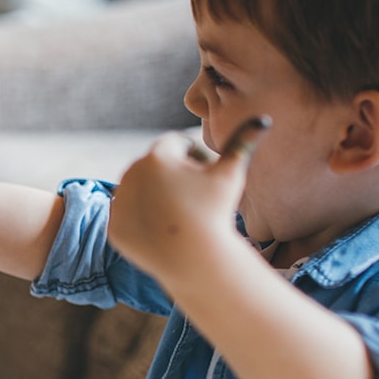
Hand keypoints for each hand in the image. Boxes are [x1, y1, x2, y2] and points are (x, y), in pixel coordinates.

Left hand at [108, 119, 268, 281]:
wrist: (194, 259)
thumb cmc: (215, 213)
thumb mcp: (229, 176)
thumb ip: (243, 143)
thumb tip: (264, 119)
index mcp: (157, 155)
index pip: (175, 144)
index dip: (193, 158)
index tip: (204, 178)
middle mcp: (131, 173)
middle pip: (154, 167)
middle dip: (171, 177)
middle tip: (192, 201)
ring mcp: (119, 201)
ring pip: (139, 190)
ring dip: (154, 196)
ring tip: (177, 215)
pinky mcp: (114, 227)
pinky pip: (128, 217)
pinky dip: (141, 221)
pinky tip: (162, 232)